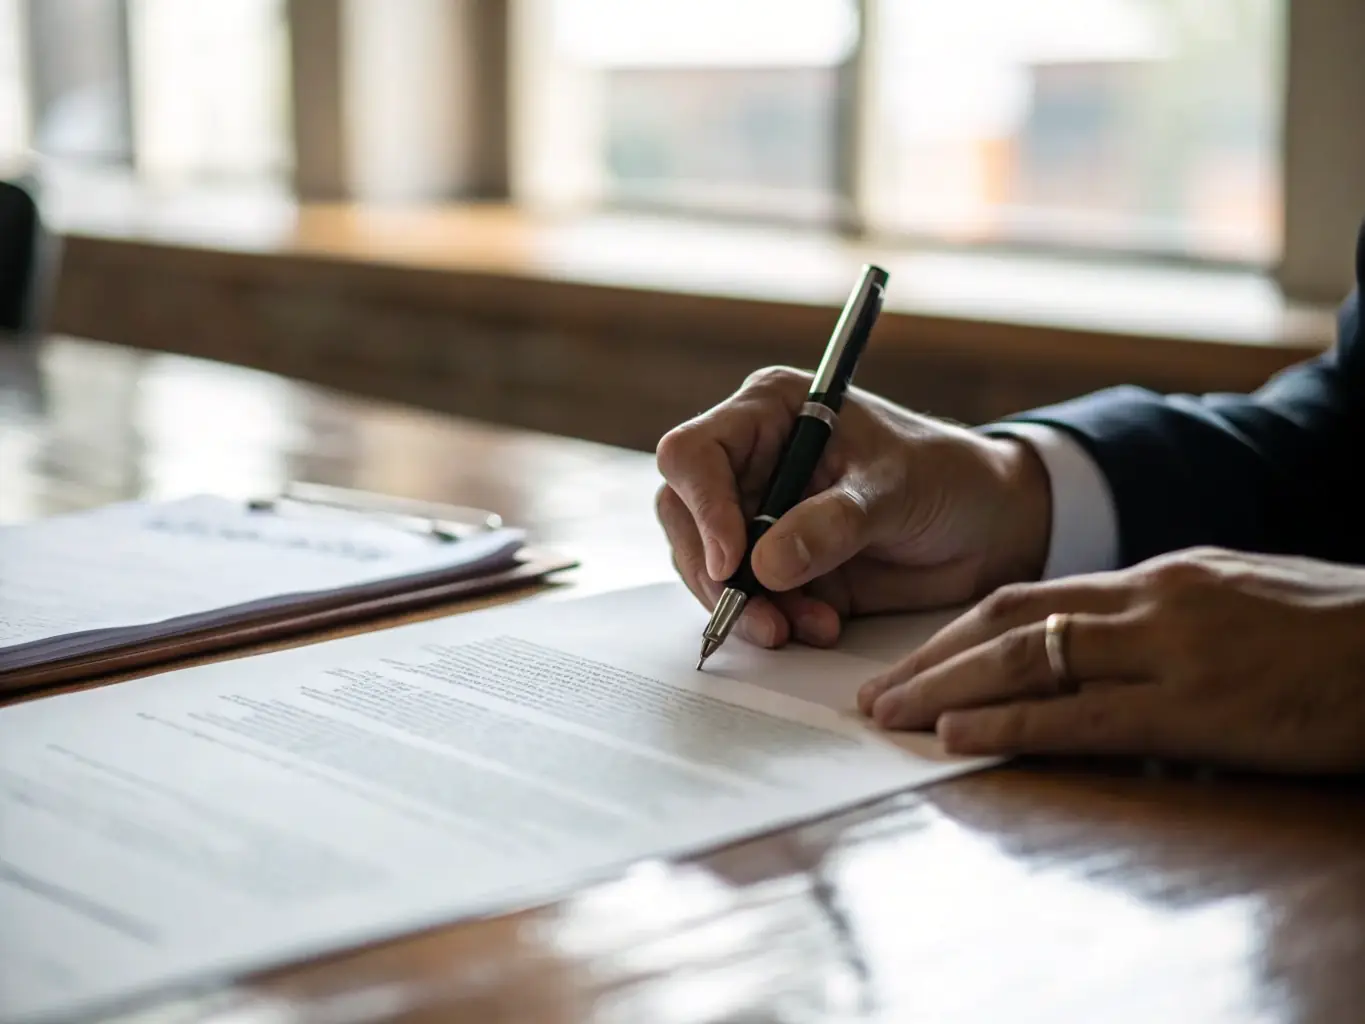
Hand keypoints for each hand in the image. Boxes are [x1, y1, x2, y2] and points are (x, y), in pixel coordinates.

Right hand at [654, 366, 1051, 647]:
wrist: (989, 528)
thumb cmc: (947, 478)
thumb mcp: (894, 491)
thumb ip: (831, 524)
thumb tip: (765, 567)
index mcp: (770, 413)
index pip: (694, 454)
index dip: (701, 508)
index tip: (733, 562)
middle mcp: (751, 461)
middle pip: (683, 515)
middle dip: (714, 574)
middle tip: (759, 617)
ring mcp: (759, 515)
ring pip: (707, 566)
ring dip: (747, 607)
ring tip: (806, 627)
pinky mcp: (776, 565)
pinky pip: (745, 599)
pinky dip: (773, 621)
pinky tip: (820, 626)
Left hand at [857, 548, 1364, 773]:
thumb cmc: (1335, 630)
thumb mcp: (1237, 600)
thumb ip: (1163, 616)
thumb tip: (1103, 647)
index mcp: (1156, 576)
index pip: (1029, 596)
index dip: (957, 630)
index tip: (910, 658)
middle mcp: (1148, 601)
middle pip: (1006, 620)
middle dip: (929, 658)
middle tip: (871, 692)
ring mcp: (1168, 650)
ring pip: (1026, 660)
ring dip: (945, 689)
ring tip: (887, 715)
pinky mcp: (1195, 708)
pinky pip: (1079, 715)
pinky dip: (1008, 726)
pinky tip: (956, 738)